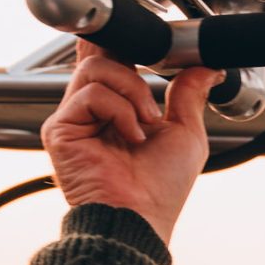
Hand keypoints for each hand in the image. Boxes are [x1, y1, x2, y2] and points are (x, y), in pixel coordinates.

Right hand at [41, 40, 220, 245]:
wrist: (142, 218)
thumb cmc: (160, 190)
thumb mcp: (185, 132)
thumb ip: (188, 94)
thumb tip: (205, 66)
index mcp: (116, 110)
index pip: (112, 60)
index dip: (127, 46)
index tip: (155, 46)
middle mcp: (90, 112)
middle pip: (100, 54)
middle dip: (130, 60)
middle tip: (151, 85)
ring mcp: (72, 119)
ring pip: (96, 67)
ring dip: (132, 90)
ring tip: (146, 122)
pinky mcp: (59, 130)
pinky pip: (91, 94)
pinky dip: (119, 110)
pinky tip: (131, 136)